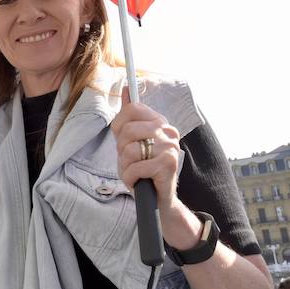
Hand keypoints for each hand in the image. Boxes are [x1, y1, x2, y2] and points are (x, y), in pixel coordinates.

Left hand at [110, 97, 189, 243]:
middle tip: (130, 161)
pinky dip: (130, 178)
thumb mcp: (130, 142)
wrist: (157, 199)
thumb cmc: (141, 169)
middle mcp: (168, 131)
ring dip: (125, 166)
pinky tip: (139, 182)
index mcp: (159, 122)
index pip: (132, 109)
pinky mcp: (168, 164)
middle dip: (121, 150)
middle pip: (128, 130)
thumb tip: (127, 88)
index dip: (119, 126)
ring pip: (130, 150)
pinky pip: (135, 167)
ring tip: (135, 172)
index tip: (122, 141)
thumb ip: (128, 117)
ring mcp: (170, 147)